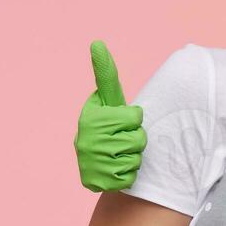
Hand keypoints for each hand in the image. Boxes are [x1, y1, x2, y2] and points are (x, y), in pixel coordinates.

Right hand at [75, 40, 146, 191]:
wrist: (95, 164)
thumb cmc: (107, 125)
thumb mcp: (107, 100)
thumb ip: (106, 75)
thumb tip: (97, 42)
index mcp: (91, 118)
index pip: (134, 117)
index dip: (133, 119)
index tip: (121, 120)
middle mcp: (87, 140)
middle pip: (139, 138)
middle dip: (135, 139)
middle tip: (120, 139)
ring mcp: (91, 162)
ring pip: (136, 158)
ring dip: (133, 158)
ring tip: (118, 154)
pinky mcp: (98, 183)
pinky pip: (130, 176)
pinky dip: (128, 175)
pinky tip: (115, 169)